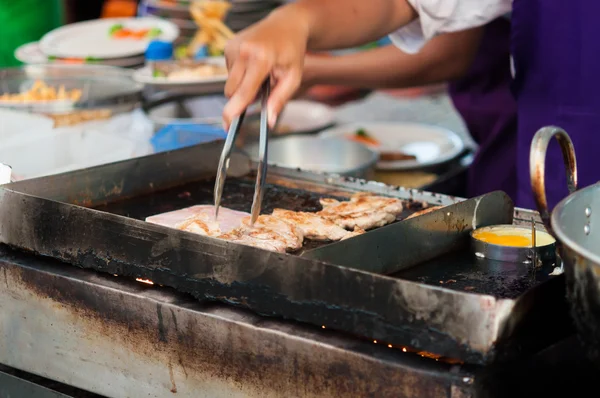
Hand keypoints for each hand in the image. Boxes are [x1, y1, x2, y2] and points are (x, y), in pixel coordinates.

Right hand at [223, 6, 309, 129]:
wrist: (286, 25)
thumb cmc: (292, 50)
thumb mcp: (293, 77)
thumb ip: (280, 100)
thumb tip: (270, 121)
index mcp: (261, 59)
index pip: (244, 92)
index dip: (234, 111)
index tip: (227, 124)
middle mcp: (244, 51)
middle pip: (232, 91)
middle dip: (243, 98)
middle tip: (263, 89)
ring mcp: (233, 46)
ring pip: (229, 83)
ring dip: (242, 85)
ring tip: (260, 73)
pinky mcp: (228, 45)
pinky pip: (228, 72)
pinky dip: (239, 74)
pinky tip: (253, 65)